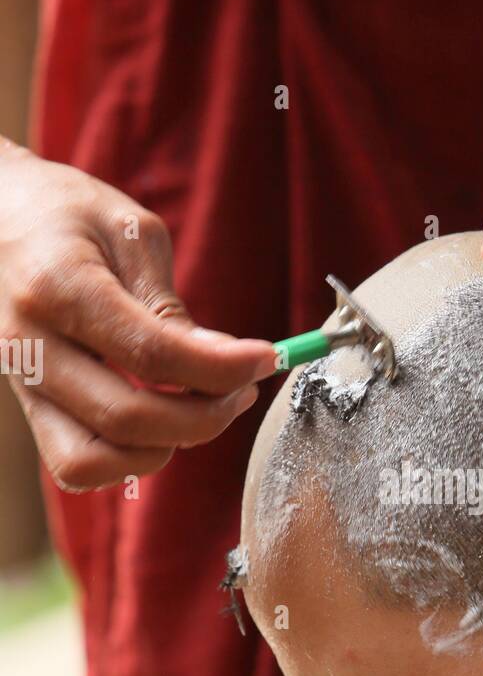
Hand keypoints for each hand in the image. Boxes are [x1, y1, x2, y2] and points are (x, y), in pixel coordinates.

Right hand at [0, 140, 275, 490]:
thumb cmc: (65, 213)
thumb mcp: (130, 231)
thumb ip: (171, 305)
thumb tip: (227, 364)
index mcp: (57, 286)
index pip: (153, 353)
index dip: (222, 368)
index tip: (266, 358)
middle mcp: (29, 345)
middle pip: (127, 419)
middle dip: (204, 416)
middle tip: (242, 387)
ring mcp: (21, 383)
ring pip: (92, 461)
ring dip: (163, 446)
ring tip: (202, 407)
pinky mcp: (28, 406)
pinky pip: (77, 463)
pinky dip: (129, 456)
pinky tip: (161, 418)